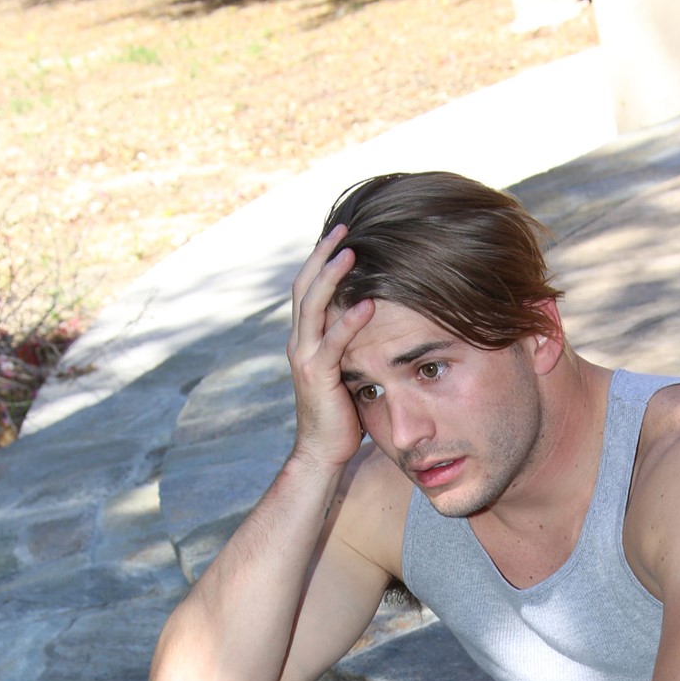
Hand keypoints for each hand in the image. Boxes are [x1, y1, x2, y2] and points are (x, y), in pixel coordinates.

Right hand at [286, 226, 374, 469]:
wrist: (322, 452)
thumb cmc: (341, 415)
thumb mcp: (348, 372)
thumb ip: (353, 348)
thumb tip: (379, 325)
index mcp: (306, 339)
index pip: (308, 289)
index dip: (322, 260)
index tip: (342, 235)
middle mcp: (300, 343)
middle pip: (304, 286)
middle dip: (323, 255)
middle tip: (344, 228)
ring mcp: (305, 358)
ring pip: (312, 306)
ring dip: (332, 277)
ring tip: (351, 253)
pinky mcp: (317, 376)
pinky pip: (333, 342)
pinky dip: (349, 321)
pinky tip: (368, 304)